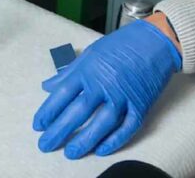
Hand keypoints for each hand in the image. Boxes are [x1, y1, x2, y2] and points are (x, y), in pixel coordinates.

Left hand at [33, 19, 181, 158]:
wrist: (156, 40)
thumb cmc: (122, 44)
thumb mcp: (91, 53)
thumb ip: (69, 72)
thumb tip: (47, 86)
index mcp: (89, 69)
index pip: (62, 93)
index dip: (48, 111)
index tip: (38, 125)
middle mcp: (104, 83)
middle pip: (78, 111)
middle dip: (59, 130)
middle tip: (45, 145)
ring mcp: (124, 95)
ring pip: (102, 123)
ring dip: (85, 140)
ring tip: (70, 153)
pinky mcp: (141, 104)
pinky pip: (127, 126)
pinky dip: (115, 140)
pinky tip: (101, 150)